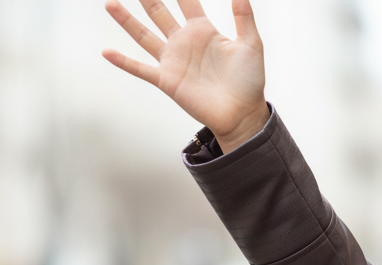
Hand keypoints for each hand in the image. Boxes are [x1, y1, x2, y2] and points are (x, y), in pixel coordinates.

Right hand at [102, 0, 269, 151]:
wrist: (243, 113)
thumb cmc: (250, 81)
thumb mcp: (251, 45)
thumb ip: (244, 18)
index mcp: (203, 30)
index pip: (185, 0)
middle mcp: (184, 42)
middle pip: (158, 12)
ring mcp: (173, 61)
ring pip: (143, 35)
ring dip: (126, 20)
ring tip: (110, 3)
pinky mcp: (167, 80)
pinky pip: (140, 69)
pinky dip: (123, 62)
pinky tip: (107, 52)